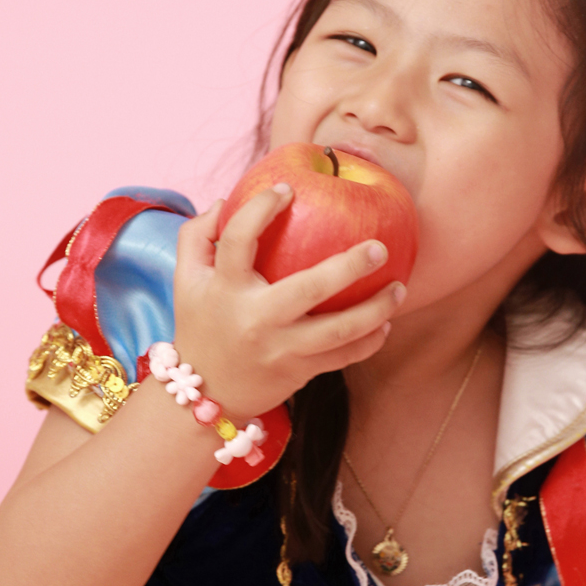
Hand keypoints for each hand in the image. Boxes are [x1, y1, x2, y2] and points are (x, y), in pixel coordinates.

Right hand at [171, 184, 404, 419]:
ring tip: (399, 288)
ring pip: (338, 331)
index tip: (287, 190)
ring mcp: (281, 349)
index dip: (261, 209)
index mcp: (225, 290)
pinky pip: (343, 358)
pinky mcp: (299, 372)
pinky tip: (386, 325)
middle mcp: (256, 320)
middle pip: (309, 288)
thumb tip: (222, 202)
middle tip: (380, 247)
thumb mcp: (185, 281)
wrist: (205, 395)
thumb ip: (197, 236)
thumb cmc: (201, 327)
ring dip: (375, 310)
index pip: (239, 239)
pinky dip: (369, 343)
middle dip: (349, 266)